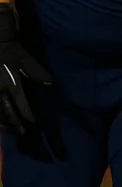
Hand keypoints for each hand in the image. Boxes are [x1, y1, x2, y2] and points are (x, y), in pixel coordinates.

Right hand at [0, 9, 51, 135]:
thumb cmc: (12, 52)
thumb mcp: (27, 60)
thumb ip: (38, 72)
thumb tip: (50, 82)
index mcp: (12, 84)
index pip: (20, 104)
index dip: (26, 115)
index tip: (32, 124)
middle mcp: (0, 91)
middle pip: (7, 112)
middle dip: (15, 124)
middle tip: (23, 133)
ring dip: (5, 123)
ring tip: (12, 131)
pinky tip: (1, 123)